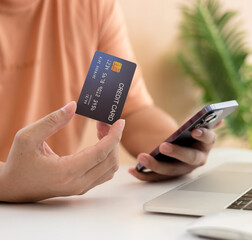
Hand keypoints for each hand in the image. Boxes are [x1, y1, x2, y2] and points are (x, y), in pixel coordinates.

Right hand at [0, 102, 124, 201]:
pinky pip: (103, 173)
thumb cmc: (19, 162)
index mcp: (65, 172)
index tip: (120, 121)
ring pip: (109, 168)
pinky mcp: (81, 188)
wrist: (12, 187)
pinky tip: (98, 143)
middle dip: (113, 138)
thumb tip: (73, 106)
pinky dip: (106, 157)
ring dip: (111, 148)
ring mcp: (80, 188)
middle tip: (104, 121)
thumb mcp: (27, 137)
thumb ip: (52, 121)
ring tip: (100, 130)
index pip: (101, 153)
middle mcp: (77, 183)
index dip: (114, 136)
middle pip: (109, 160)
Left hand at [128, 127, 216, 180]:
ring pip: (171, 170)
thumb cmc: (188, 133)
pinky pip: (156, 178)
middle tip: (163, 146)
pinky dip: (143, 175)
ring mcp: (183, 169)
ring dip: (155, 165)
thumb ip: (204, 121)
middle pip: (189, 158)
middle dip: (177, 152)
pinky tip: (132, 170)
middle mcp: (197, 159)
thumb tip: (218, 118)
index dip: (203, 135)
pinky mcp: (169, 176)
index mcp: (206, 144)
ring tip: (141, 157)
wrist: (181, 144)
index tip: (195, 130)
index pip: (208, 140)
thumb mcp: (195, 125)